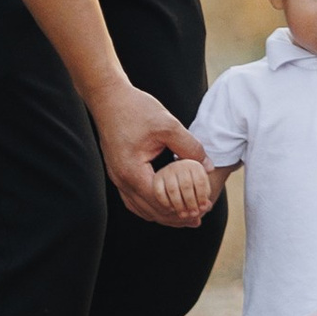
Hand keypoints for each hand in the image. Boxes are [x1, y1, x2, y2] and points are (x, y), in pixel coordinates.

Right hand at [92, 84, 213, 225]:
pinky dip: (151, 206)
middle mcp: (122, 180)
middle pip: (151, 211)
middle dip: (176, 217)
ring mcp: (117, 178)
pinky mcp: (118, 172)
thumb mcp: (168, 125)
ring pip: (141, 208)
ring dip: (163, 214)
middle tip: (198, 218)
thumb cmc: (136, 108)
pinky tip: (164, 204)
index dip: (183, 208)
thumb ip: (189, 147)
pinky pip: (134, 199)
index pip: (161, 202)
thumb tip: (208, 166)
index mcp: (133, 172)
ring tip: (185, 217)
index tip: (202, 209)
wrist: (108, 97)